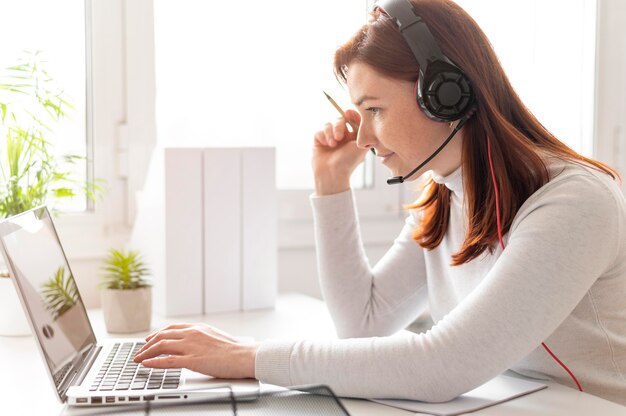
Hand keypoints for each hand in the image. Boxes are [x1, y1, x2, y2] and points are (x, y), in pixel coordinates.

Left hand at [133, 323, 258, 378]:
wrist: (244, 355)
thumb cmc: (235, 349)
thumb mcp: (216, 337)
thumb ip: (203, 338)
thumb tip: (197, 343)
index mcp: (198, 328)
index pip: (172, 328)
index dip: (158, 334)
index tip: (150, 339)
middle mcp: (192, 334)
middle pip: (163, 336)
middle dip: (148, 344)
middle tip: (140, 350)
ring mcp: (191, 347)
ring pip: (161, 346)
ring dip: (146, 353)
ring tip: (138, 358)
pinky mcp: (192, 360)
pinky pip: (167, 361)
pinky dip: (154, 362)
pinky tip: (146, 364)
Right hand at [312, 109, 367, 194]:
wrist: (333, 174)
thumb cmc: (349, 162)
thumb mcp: (361, 146)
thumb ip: (363, 132)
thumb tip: (363, 119)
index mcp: (352, 137)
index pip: (352, 119)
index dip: (351, 115)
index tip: (349, 114)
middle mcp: (341, 136)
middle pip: (339, 120)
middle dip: (339, 126)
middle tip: (339, 137)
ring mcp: (329, 138)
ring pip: (328, 125)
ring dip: (330, 132)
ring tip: (333, 144)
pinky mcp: (319, 141)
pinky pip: (319, 131)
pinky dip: (323, 136)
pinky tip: (326, 145)